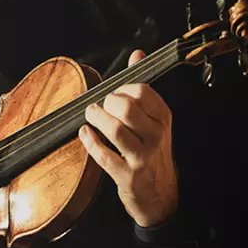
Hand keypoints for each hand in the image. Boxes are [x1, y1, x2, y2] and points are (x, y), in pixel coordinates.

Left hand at [78, 49, 179, 227]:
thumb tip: (137, 54)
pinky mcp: (126, 175)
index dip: (122, 88)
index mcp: (163, 118)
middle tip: (99, 106)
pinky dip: (89, 141)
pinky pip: (103, 155)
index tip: (114, 95)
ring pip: (114, 130)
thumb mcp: (154, 120)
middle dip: (106, 102)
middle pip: (126, 107)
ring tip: (89, 116)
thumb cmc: (152, 150)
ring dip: (95, 118)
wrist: (160, 194)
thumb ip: (143, 87)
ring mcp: (142, 157)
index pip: (142, 91)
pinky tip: (84, 133)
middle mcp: (156, 136)